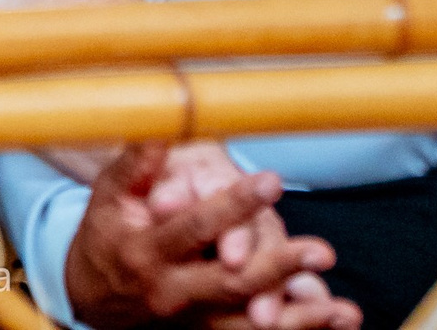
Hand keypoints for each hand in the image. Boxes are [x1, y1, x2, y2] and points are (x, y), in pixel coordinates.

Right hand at [65, 143, 357, 329]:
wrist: (93, 293)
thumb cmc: (106, 231)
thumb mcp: (110, 194)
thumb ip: (137, 164)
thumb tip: (163, 125)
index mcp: (148, 250)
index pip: (195, 226)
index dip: (233, 206)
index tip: (271, 181)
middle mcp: (173, 290)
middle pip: (231, 282)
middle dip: (278, 267)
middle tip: (321, 250)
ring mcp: (193, 318)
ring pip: (249, 323)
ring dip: (298, 318)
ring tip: (342, 309)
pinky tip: (333, 323)